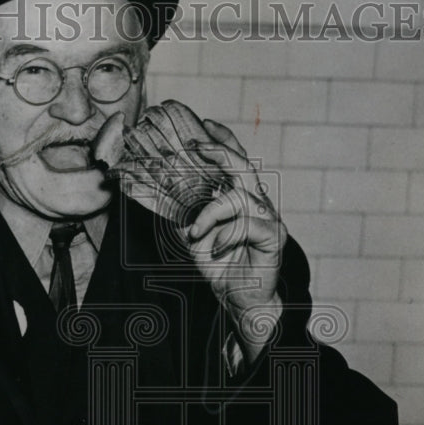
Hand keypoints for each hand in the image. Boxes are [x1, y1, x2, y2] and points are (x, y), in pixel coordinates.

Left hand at [186, 119, 286, 363]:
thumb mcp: (191, 236)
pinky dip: (227, 234)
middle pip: (243, 167)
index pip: (236, 160)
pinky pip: (248, 225)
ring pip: (241, 196)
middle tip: (193, 148)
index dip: (222, 140)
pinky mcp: (273, 239)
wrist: (241, 300)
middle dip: (219, 152)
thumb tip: (150, 194)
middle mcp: (257, 203)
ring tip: (194, 232)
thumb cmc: (221, 266)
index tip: (204, 124)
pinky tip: (217, 248)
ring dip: (211, 212)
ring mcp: (268, 220)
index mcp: (240, 198)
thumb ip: (179, 214)